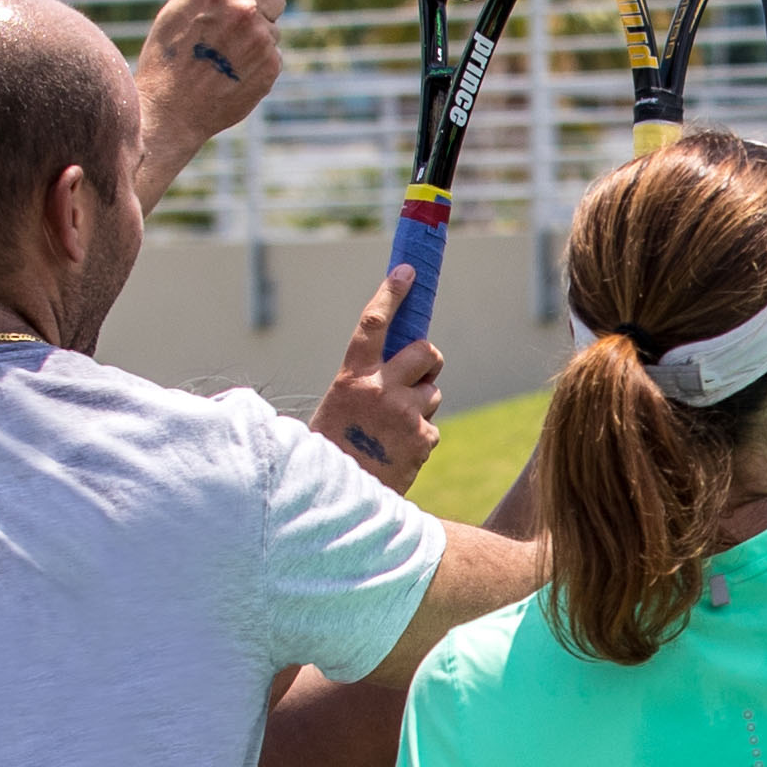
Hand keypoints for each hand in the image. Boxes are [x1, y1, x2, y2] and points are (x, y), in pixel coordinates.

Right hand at [135, 0, 294, 179]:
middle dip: (260, 5)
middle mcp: (246, 9)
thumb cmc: (167, 56)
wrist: (171, 111)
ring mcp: (262, 40)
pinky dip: (259, 59)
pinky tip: (233, 70)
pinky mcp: (272, 66)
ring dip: (258, 35)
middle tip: (233, 25)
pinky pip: (273, 52)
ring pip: (274, 27)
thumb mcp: (176, 9)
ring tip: (225, 55)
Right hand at [310, 262, 442, 486]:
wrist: (333, 495)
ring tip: (392, 429)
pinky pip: (432, 427)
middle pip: (426, 353)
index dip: (391, 293)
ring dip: (420, 406)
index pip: (373, 323)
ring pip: (433, 392)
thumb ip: (369, 380)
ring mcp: (403, 414)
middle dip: (427, 362)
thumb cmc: (335, 446)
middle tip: (417, 376)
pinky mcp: (421, 439)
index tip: (407, 271)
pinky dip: (419, 438)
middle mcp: (379, 389)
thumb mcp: (341, 404)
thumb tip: (406, 363)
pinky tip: (396, 452)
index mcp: (352, 377)